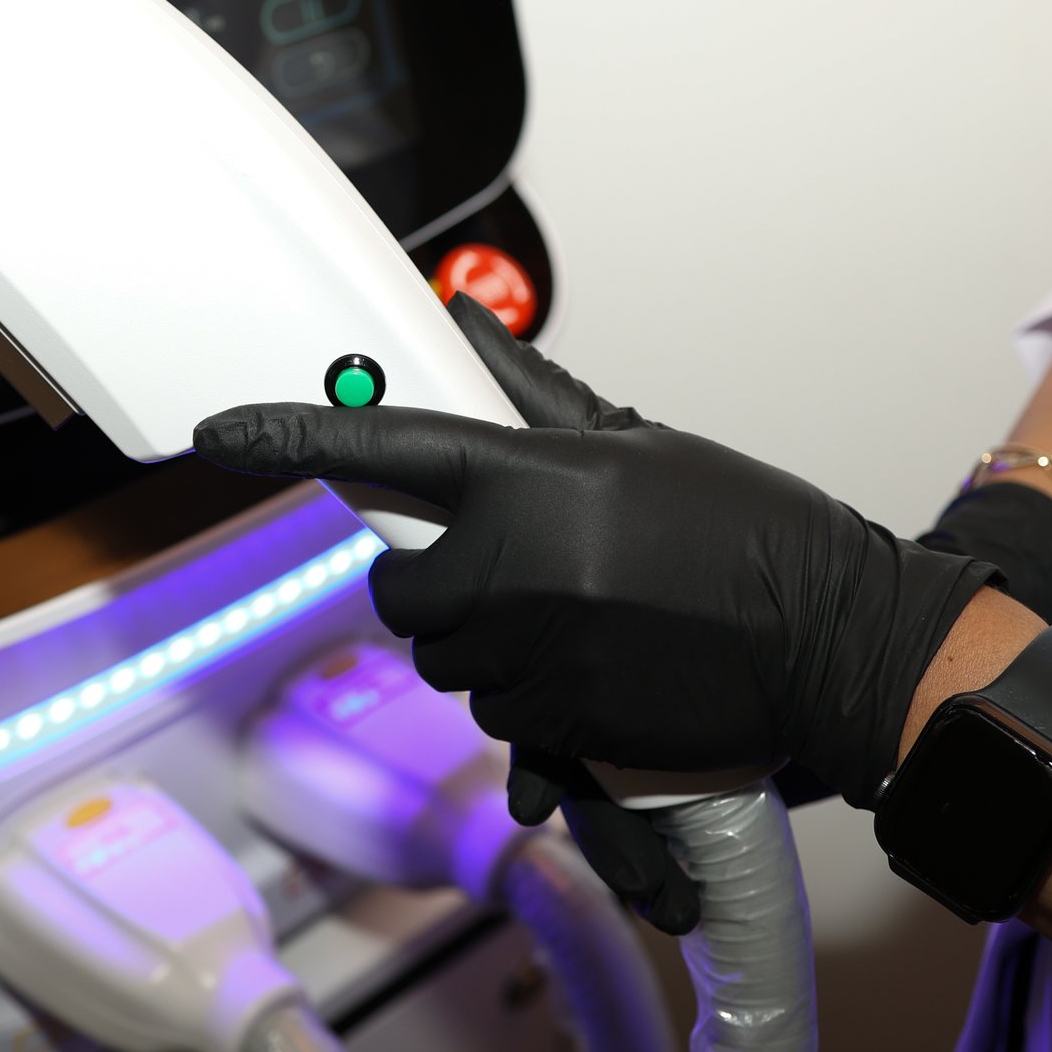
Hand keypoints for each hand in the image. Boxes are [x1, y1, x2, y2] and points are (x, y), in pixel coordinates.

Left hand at [194, 296, 993, 927]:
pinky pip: (492, 712)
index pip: (381, 446)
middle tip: (500, 564)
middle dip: (429, 575)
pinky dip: (521, 693)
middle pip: (399, 583)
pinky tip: (586, 666)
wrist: (832, 640)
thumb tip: (468, 328)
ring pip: (443, 655)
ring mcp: (529, 653)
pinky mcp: (555, 723)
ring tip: (570, 615)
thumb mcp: (640, 444)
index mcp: (532, 480)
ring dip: (480, 639)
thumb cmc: (749, 533)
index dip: (289, 435)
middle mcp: (515, 568)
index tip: (219, 433)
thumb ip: (536, 395)